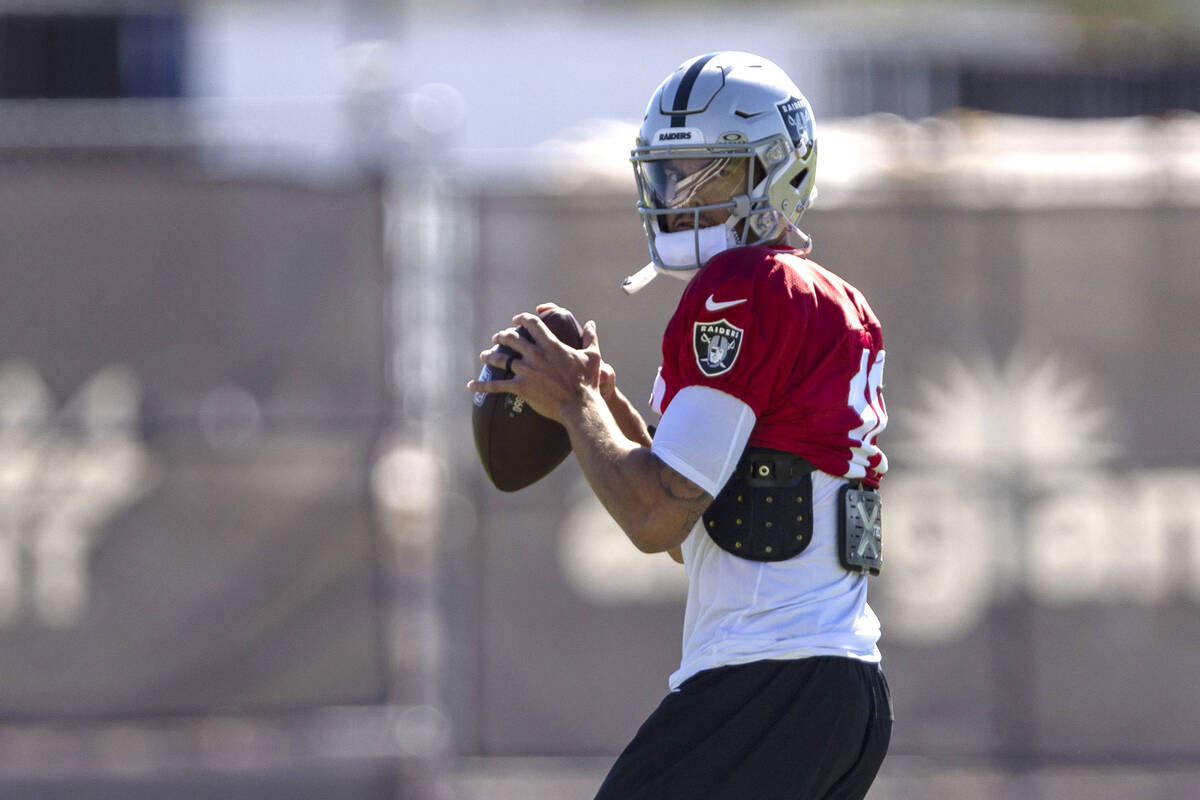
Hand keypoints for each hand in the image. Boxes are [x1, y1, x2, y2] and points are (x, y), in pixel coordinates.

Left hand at [469, 309, 604, 423]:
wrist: (579, 406)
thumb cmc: (587, 382)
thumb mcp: (593, 356)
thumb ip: (591, 337)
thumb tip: (591, 324)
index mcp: (550, 345)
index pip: (532, 324)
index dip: (522, 319)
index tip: (516, 320)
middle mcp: (534, 355)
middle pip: (512, 339)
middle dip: (502, 336)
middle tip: (498, 337)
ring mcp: (525, 371)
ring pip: (501, 358)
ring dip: (490, 355)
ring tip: (485, 354)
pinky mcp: (520, 388)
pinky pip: (496, 385)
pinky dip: (482, 385)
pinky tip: (471, 385)